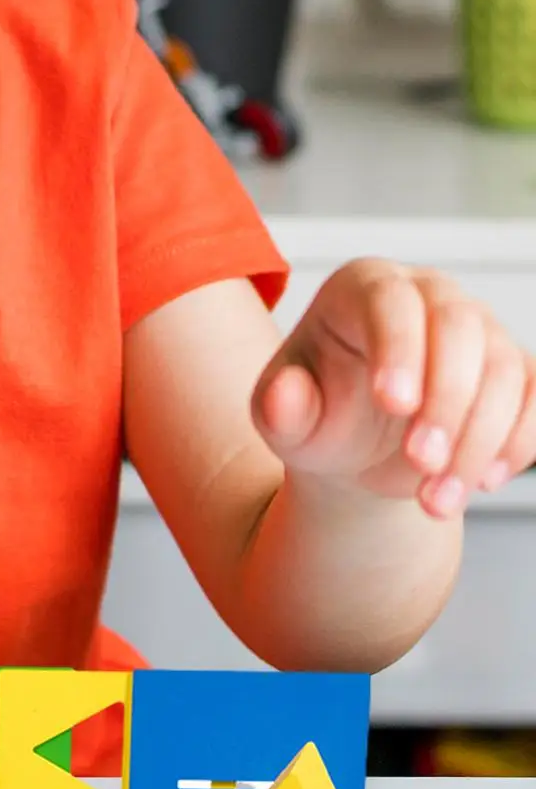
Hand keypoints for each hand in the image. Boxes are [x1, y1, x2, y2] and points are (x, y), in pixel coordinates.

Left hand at [251, 259, 535, 517]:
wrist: (354, 450)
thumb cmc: (316, 418)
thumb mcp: (284, 422)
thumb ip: (279, 409)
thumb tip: (283, 394)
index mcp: (362, 288)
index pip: (389, 302)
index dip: (399, 349)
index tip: (394, 404)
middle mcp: (428, 295)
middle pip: (458, 329)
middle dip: (446, 401)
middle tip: (421, 464)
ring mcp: (478, 328)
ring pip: (503, 369)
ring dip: (477, 440)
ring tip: (436, 500)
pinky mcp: (512, 368)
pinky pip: (534, 395)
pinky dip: (517, 441)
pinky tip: (485, 482)